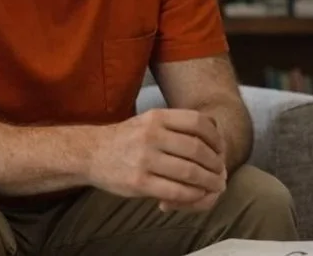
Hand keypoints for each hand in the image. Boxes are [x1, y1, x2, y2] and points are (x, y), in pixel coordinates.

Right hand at [88, 108, 226, 211]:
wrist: (90, 153)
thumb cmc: (127, 139)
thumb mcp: (150, 120)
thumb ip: (177, 124)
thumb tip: (215, 131)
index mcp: (157, 117)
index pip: (198, 123)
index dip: (216, 137)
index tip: (221, 149)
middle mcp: (151, 136)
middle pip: (197, 149)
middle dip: (215, 163)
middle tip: (222, 171)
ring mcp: (144, 159)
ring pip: (189, 171)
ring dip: (208, 180)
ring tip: (216, 184)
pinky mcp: (138, 182)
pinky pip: (175, 190)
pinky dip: (192, 194)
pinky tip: (198, 194)